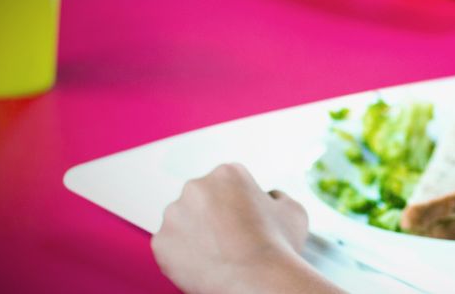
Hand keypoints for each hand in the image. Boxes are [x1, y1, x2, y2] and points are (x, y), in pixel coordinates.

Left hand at [152, 163, 340, 293]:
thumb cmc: (280, 246)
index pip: (230, 185)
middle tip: (233, 241)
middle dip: (214, 216)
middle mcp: (195, 187)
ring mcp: (173, 214)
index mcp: (227, 173)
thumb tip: (268, 198)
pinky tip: (207, 265)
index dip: (242, 205)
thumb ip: (277, 197)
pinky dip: (185, 257)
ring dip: (198, 235)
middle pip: (202, 200)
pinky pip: (171, 247)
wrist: (258, 281)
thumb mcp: (294, 210)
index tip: (249, 224)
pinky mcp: (160, 242)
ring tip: (221, 256)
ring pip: (184, 222)